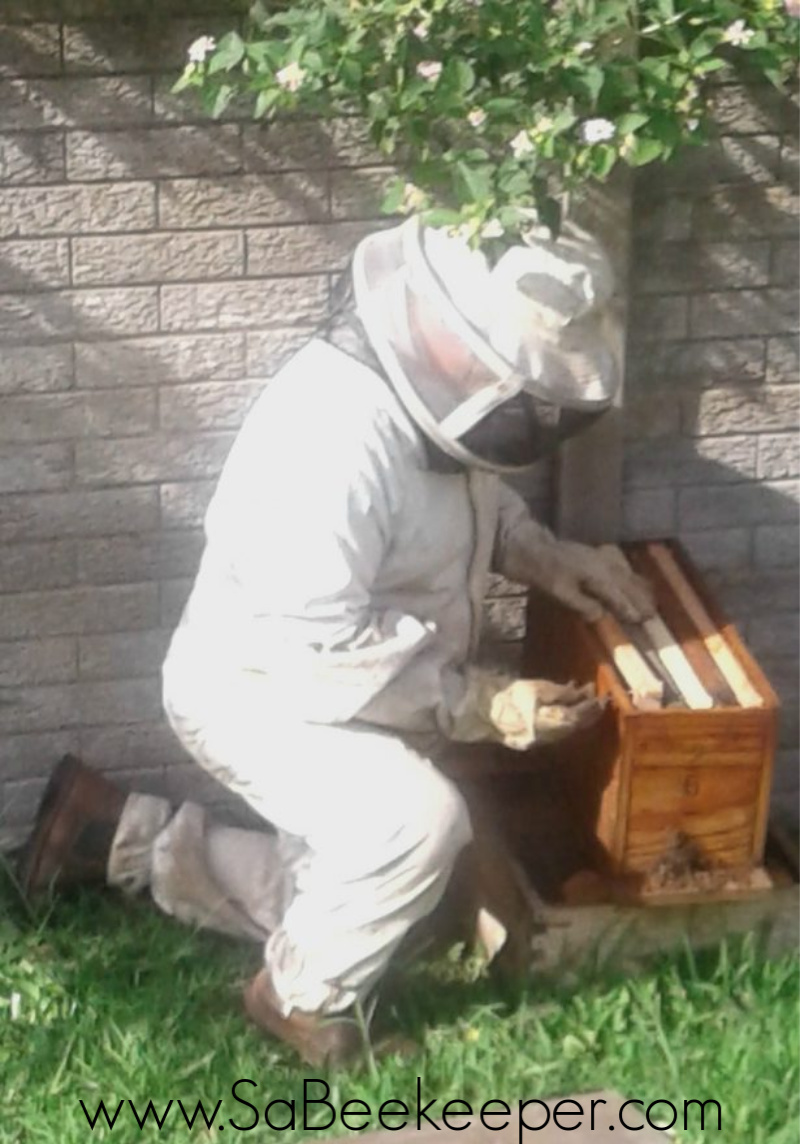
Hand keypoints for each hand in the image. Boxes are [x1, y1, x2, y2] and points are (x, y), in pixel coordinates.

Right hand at [489, 678, 603, 749]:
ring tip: (591, 703)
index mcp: (550, 721)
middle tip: (602, 701)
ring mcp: (545, 739)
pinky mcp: (539, 738)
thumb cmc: (510, 697)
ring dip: (582, 716)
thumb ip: (560, 692)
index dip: (591, 707)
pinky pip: (561, 729)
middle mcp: (551, 734)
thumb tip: (581, 692)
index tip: (603, 697)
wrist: (487, 713)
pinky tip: (573, 709)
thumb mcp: (536, 689)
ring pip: (570, 729)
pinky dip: (570, 719)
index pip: (577, 715)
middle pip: (576, 725)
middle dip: (590, 713)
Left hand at [522, 540, 654, 623]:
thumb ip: (582, 604)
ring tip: (651, 599)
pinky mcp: (596, 553)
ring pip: (626, 572)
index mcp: (594, 573)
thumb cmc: (544, 573)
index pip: (617, 593)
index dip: (628, 607)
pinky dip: (630, 573)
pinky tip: (634, 578)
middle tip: (652, 614)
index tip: (640, 619)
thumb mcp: (559, 592)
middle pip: (626, 582)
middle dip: (640, 598)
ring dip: (639, 586)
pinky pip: (620, 563)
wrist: (532, 548)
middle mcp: (602, 563)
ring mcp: (600, 555)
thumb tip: (601, 615)